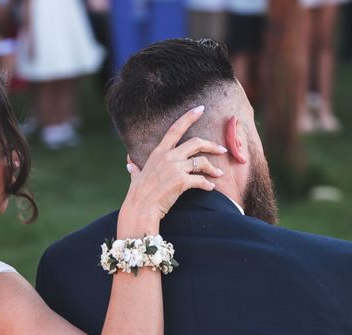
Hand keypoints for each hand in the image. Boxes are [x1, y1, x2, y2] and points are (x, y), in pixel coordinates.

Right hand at [119, 106, 225, 235]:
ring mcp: (175, 168)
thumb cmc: (137, 194)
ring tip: (219, 174)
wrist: (140, 208)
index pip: (175, 128)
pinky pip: (201, 180)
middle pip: (196, 143)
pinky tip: (210, 188)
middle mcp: (168, 157)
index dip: (189, 117)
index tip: (201, 109)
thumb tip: (129, 164)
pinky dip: (207, 184)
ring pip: (202, 162)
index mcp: (158, 152)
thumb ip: (135, 168)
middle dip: (212, 145)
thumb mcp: (135, 176)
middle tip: (221, 150)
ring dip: (213, 168)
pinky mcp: (181, 181)